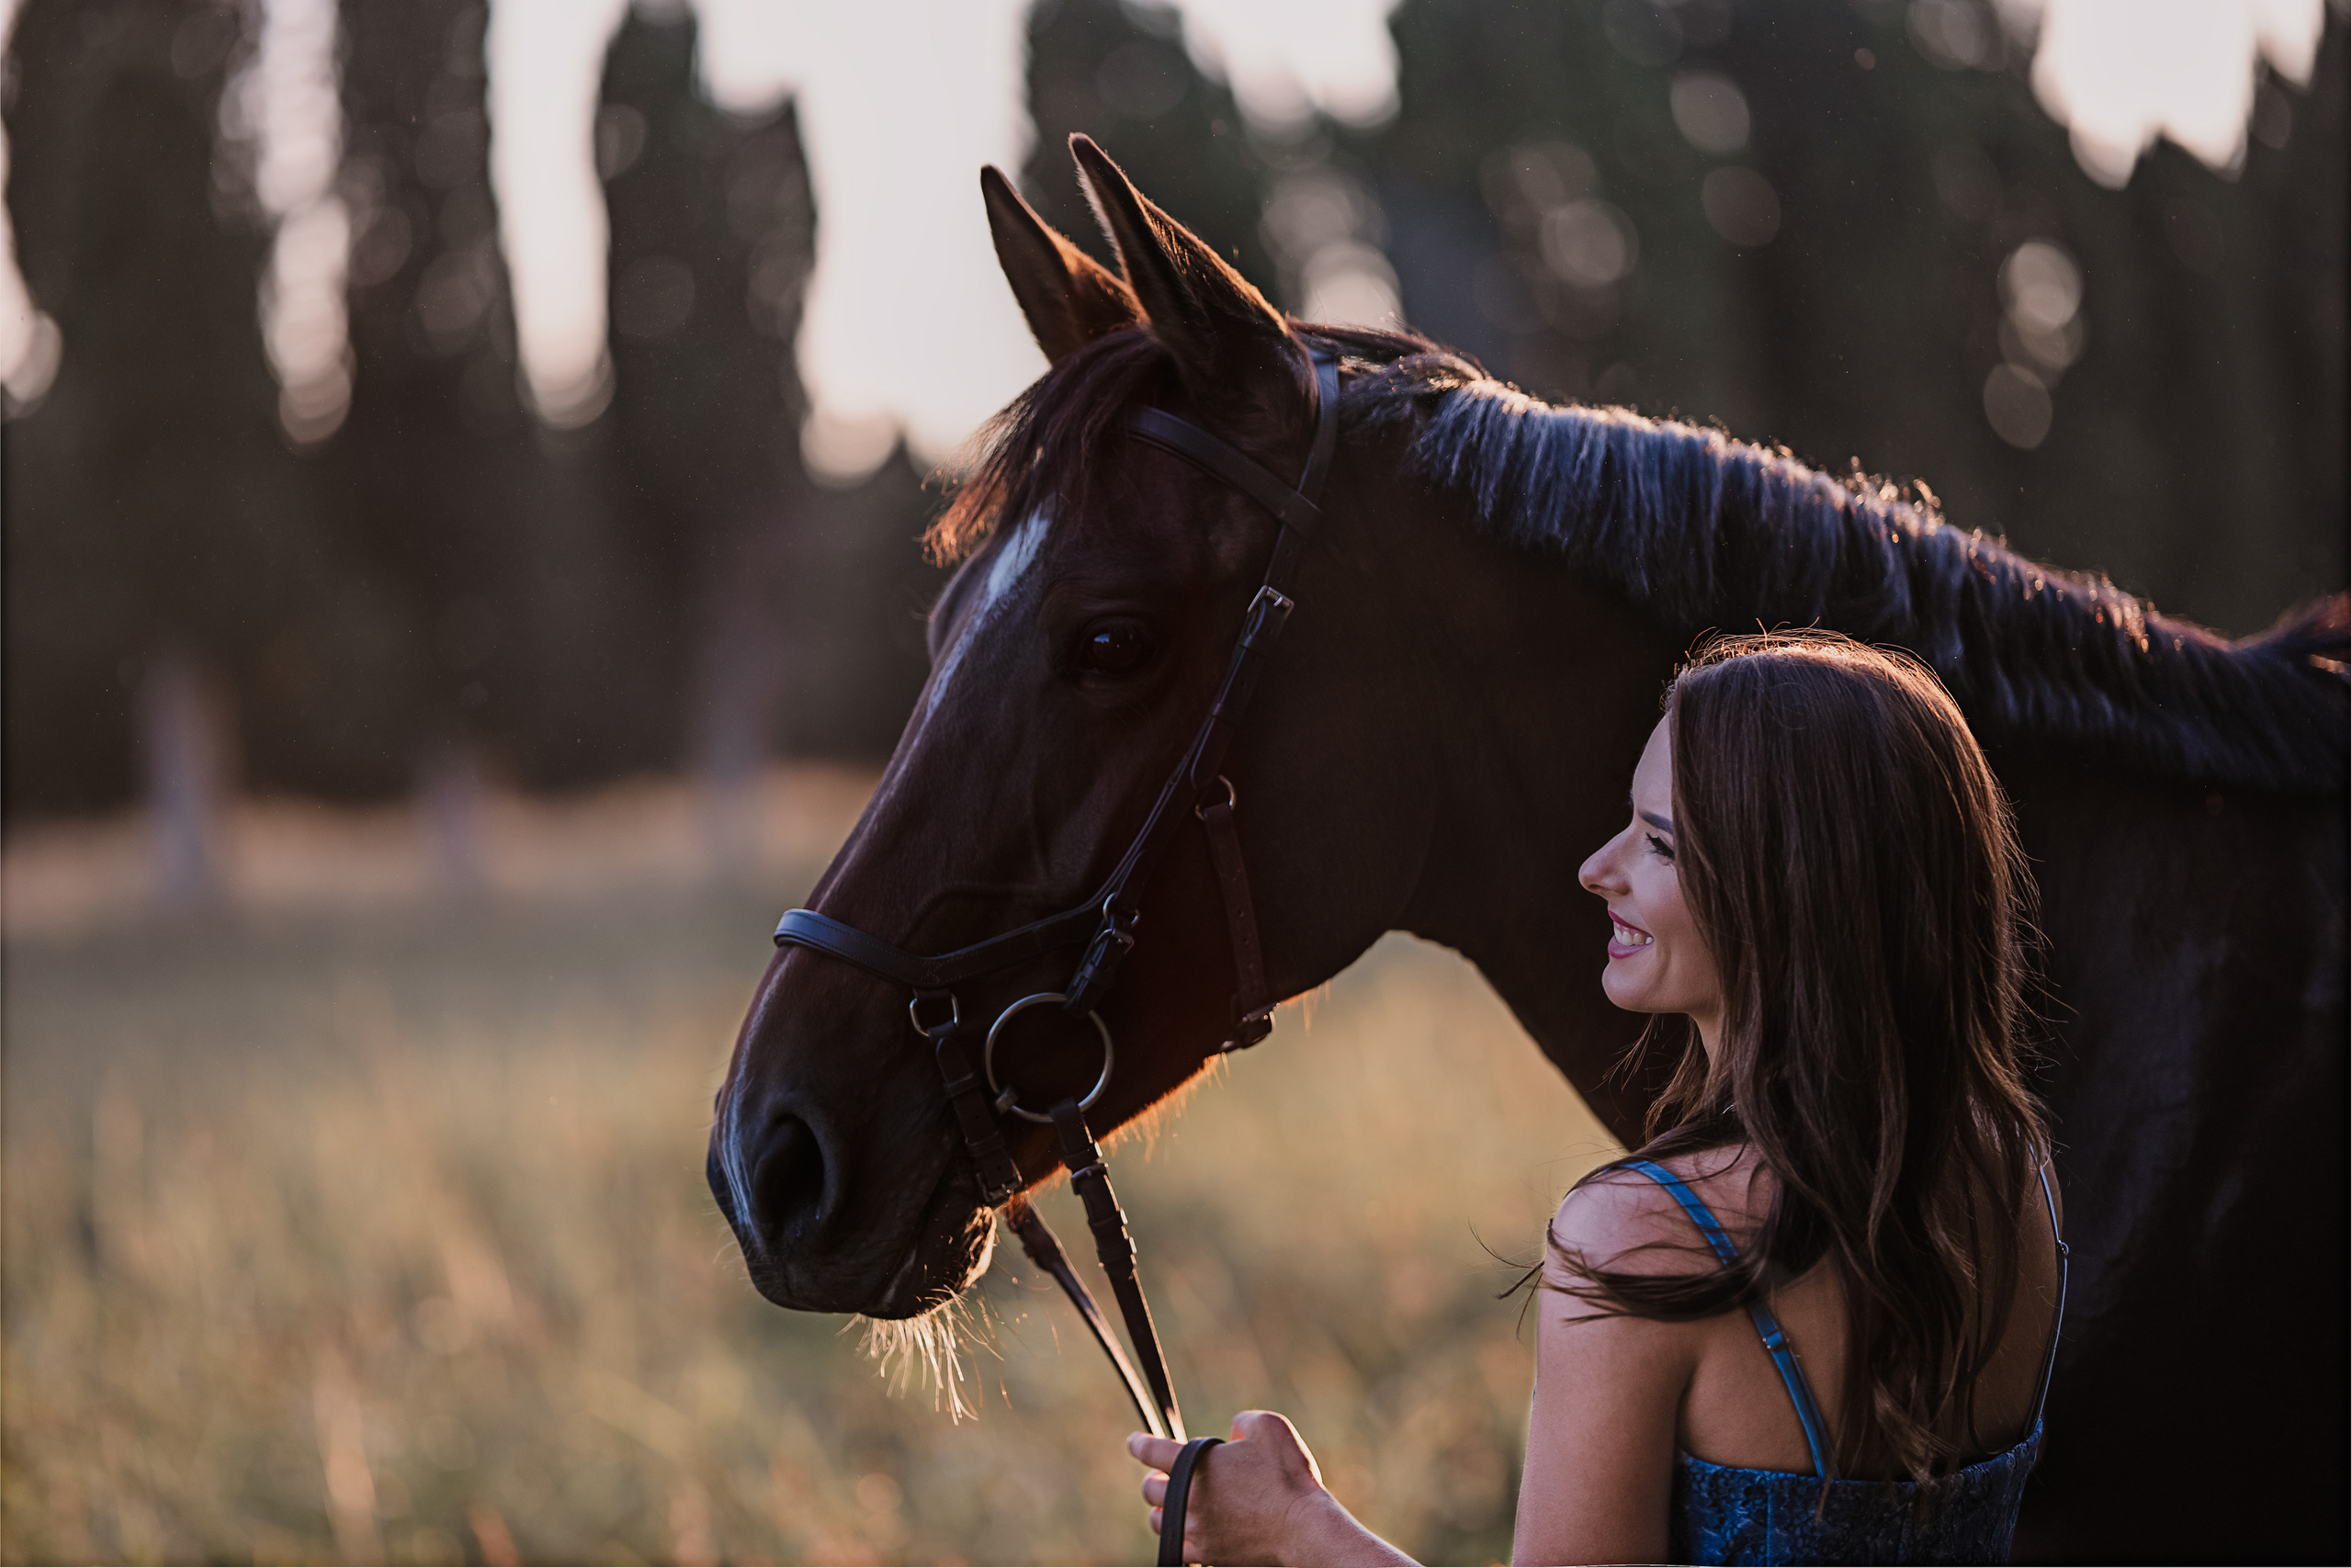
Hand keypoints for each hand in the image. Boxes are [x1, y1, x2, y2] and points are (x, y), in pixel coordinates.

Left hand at [1128, 1411, 1334, 1565]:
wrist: (1304, 1528)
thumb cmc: (1287, 1475)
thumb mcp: (1268, 1427)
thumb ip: (1242, 1423)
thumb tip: (1233, 1435)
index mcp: (1195, 1466)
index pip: (1152, 1451)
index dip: (1140, 1444)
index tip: (1134, 1443)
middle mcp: (1188, 1501)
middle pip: (1151, 1491)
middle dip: (1154, 1481)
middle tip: (1161, 1477)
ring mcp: (1197, 1532)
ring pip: (1160, 1523)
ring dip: (1162, 1511)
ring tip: (1173, 1505)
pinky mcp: (1211, 1555)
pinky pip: (1181, 1550)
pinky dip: (1180, 1539)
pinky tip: (1191, 1534)